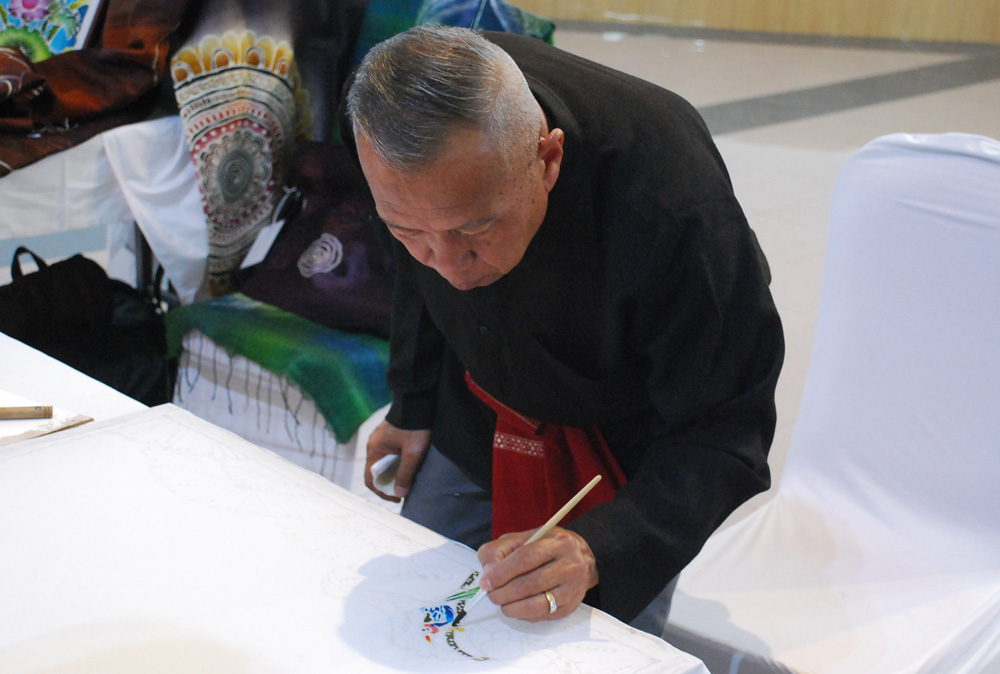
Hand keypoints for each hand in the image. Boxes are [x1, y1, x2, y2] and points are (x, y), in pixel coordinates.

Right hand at [364, 420, 430, 500]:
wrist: (418, 399)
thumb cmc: (415, 426)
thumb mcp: (412, 452)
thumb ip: (405, 473)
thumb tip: (398, 494)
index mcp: (374, 449)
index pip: (370, 478)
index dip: (381, 492)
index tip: (397, 498)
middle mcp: (375, 444)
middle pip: (378, 472)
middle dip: (389, 484)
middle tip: (405, 490)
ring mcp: (382, 439)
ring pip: (385, 463)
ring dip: (395, 473)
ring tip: (408, 480)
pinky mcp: (391, 436)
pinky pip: (390, 455)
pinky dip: (398, 464)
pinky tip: (410, 466)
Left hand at [476, 526, 597, 620]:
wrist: (584, 559)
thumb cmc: (548, 547)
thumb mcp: (525, 537)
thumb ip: (501, 549)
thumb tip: (488, 573)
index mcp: (558, 543)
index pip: (525, 558)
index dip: (501, 572)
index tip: (485, 582)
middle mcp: (569, 566)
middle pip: (529, 584)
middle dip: (503, 592)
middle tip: (490, 594)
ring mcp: (572, 589)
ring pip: (535, 605)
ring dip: (511, 607)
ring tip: (502, 603)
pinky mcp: (570, 607)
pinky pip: (541, 616)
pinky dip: (523, 614)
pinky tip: (517, 606)